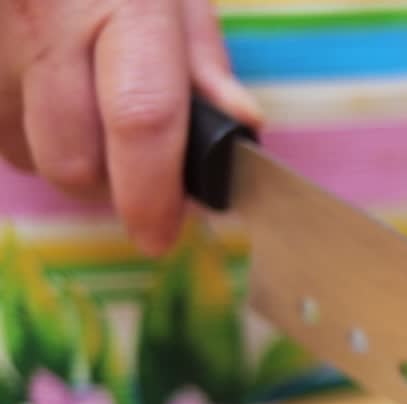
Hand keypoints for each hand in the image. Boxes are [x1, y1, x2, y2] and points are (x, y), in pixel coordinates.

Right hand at [0, 0, 261, 254]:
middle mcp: (44, 21)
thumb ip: (202, 58)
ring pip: (20, 151)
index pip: (142, 117)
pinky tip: (36, 92)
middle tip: (131, 165)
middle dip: (107, 183)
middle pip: (70, 157)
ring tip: (78, 108)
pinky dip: (15, 128)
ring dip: (56, 154)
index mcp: (121, 4)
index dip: (153, 192)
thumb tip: (240, 127)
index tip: (161, 235)